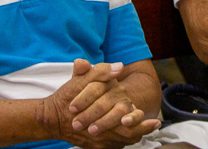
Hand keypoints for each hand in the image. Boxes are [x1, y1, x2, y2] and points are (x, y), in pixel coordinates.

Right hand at [45, 59, 160, 148]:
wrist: (51, 118)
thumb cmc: (66, 97)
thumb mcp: (79, 80)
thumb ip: (99, 71)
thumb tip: (119, 66)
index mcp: (103, 111)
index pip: (128, 120)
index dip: (141, 122)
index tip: (156, 121)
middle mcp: (102, 130)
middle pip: (128, 134)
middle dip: (143, 130)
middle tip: (155, 125)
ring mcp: (98, 140)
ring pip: (122, 141)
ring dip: (134, 135)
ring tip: (146, 130)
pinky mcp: (94, 146)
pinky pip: (114, 146)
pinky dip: (122, 140)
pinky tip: (130, 134)